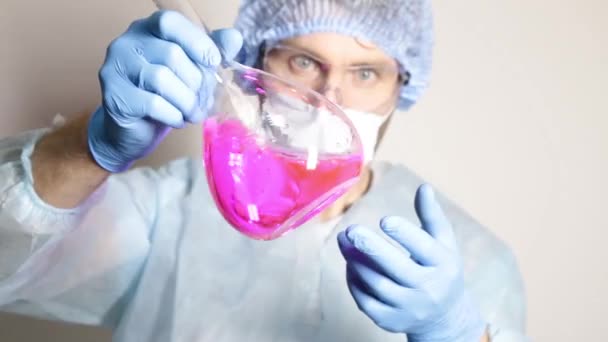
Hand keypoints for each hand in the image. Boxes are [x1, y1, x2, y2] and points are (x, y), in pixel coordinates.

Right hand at [88, 10, 242, 171]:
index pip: (170, 22)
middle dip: (196, 82)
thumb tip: (233, 38)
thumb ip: (211, 51)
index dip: (196, 41)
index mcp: (148, 30)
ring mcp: (115, 68)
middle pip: (171, 54)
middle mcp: (127, 43)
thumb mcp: (191, 71)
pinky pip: (152, 103)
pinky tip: (177, 119)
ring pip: (162, 79)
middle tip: (204, 100)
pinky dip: (173, 115)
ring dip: (186, 101)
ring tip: (193, 113)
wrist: (133, 130)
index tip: (213, 62)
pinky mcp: (114, 96)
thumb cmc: (165, 95)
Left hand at [338, 184, 485, 341]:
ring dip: (356, 261)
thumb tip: (424, 187)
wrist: (444, 317)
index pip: (423, 248)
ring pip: (376, 284)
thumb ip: (431, 215)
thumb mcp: (443, 242)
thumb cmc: (440, 268)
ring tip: (344, 241)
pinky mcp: (391, 321)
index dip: (404, 234)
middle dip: (371, 248)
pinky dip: (354, 282)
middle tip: (351, 230)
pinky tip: (350, 264)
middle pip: (396, 268)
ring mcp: (409, 308)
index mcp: (442, 264)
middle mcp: (428, 288)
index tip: (384, 219)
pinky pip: (366, 301)